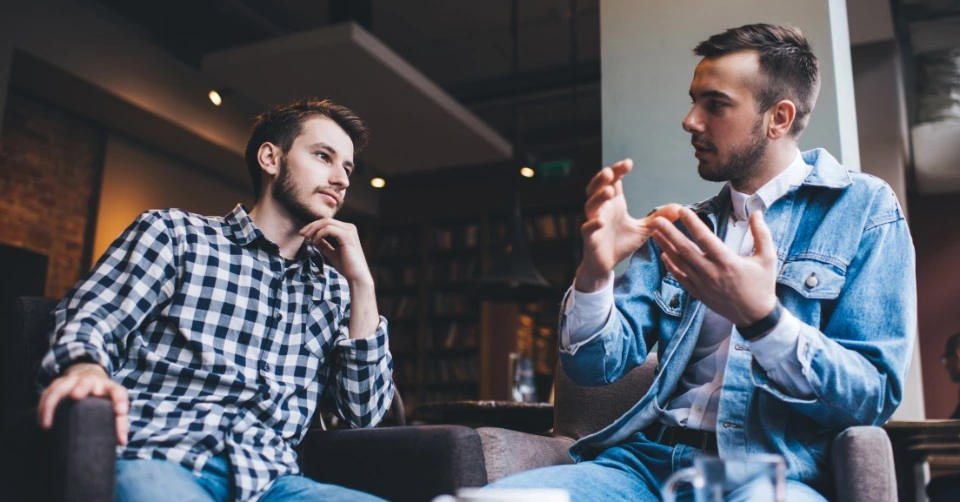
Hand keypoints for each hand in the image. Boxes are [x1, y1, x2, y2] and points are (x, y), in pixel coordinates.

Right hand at [37, 363, 128, 444]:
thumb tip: (121, 442)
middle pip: (86, 382)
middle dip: (81, 388)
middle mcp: (92, 381)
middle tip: (76, 396)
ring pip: (61, 386)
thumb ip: (119, 423)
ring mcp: (73, 381)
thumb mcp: (115, 406)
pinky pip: (48, 392)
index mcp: (109, 388)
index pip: (117, 392)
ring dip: (53, 402)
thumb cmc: (104, 397)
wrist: (90, 375)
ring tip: (47, 424)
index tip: (121, 412)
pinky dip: (43, 406)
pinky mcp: (59, 383)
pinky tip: (41, 421)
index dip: (120, 401)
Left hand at [300, 219, 372, 284]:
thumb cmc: (346, 266)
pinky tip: (314, 242)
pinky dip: (319, 234)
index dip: (314, 226)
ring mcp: (349, 230)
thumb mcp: (332, 253)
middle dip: (311, 226)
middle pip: (326, 220)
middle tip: (301, 233)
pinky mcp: (346, 236)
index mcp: (347, 230)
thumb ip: (324, 245)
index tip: (303, 234)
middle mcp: (349, 227)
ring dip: (313, 229)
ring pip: (326, 222)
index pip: (328, 222)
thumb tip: (312, 238)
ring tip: (306, 237)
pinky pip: (328, 229)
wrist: (357, 276)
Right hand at [576, 158, 682, 291]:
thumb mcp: (643, 230)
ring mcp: (594, 223)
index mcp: (613, 204)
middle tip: (611, 172)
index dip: (617, 171)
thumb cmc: (620, 243)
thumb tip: (679, 208)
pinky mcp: (590, 239)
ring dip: (598, 198)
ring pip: (591, 206)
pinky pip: (588, 229)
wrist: (606, 265)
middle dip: (602, 179)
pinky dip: (593, 225)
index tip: (628, 163)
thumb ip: (658, 218)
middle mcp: (602, 210)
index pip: (612, 182)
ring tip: (609, 190)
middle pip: (596, 189)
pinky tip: (601, 221)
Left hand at [650, 208, 777, 325]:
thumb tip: (756, 212)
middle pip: (685, 250)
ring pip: (679, 263)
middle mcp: (711, 273)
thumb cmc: (762, 285)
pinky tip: (664, 255)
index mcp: (728, 262)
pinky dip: (671, 266)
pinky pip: (681, 278)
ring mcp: (703, 284)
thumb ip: (762, 234)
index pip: (705, 239)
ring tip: (655, 233)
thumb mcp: (768, 258)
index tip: (682, 211)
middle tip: (658, 220)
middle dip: (670, 233)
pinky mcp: (699, 294)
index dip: (692, 224)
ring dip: (666, 247)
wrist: (755, 316)